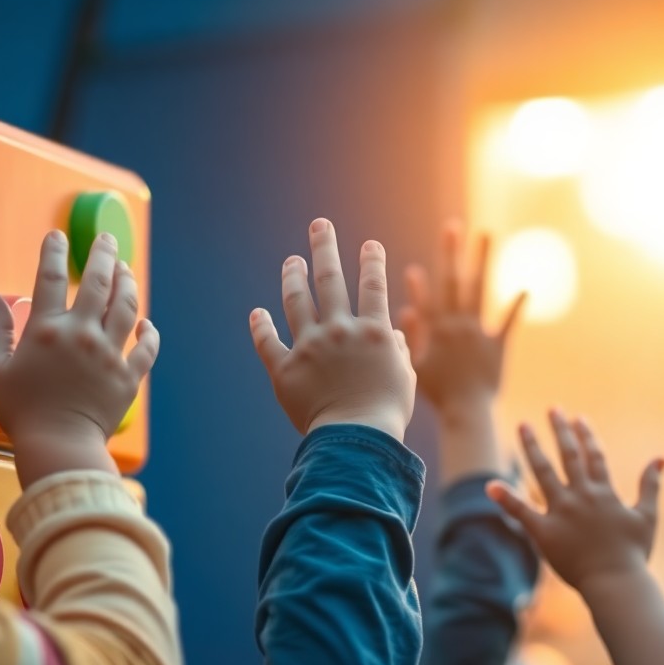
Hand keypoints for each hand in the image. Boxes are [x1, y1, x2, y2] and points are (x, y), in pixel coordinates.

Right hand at [0, 230, 158, 485]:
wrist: (59, 445)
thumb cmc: (22, 411)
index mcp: (48, 330)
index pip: (50, 278)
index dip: (53, 252)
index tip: (56, 236)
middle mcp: (83, 334)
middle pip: (98, 282)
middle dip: (102, 254)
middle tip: (106, 239)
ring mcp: (109, 354)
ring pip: (126, 307)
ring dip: (127, 283)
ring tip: (125, 269)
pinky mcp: (128, 376)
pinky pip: (146, 348)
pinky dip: (149, 333)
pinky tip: (147, 323)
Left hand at [250, 218, 415, 441]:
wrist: (355, 440)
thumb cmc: (387, 412)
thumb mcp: (406, 376)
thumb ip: (399, 350)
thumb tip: (393, 335)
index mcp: (373, 332)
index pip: (373, 285)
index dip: (372, 261)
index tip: (369, 244)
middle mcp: (339, 331)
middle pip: (329, 279)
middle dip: (324, 247)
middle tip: (319, 225)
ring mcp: (309, 348)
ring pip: (296, 302)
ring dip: (292, 277)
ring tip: (291, 261)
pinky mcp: (285, 369)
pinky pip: (267, 342)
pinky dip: (260, 327)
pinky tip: (257, 313)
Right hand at [399, 224, 525, 420]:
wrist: (466, 412)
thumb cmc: (437, 393)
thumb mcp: (415, 364)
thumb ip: (413, 333)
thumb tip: (405, 306)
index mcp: (436, 331)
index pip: (429, 295)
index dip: (426, 271)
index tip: (414, 258)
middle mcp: (457, 326)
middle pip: (455, 282)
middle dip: (452, 252)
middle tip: (454, 226)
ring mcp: (479, 334)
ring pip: (480, 291)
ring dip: (483, 261)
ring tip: (487, 235)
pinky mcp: (498, 347)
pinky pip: (507, 324)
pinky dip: (515, 307)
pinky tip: (525, 288)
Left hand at [487, 410, 663, 588]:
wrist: (616, 583)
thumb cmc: (634, 553)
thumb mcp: (647, 516)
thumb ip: (651, 484)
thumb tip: (661, 457)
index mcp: (604, 493)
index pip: (593, 456)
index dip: (585, 435)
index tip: (578, 418)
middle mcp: (581, 496)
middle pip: (568, 456)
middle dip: (559, 430)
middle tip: (552, 409)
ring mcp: (561, 512)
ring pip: (542, 472)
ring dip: (532, 447)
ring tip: (523, 426)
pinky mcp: (544, 532)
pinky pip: (521, 512)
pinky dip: (506, 498)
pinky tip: (491, 485)